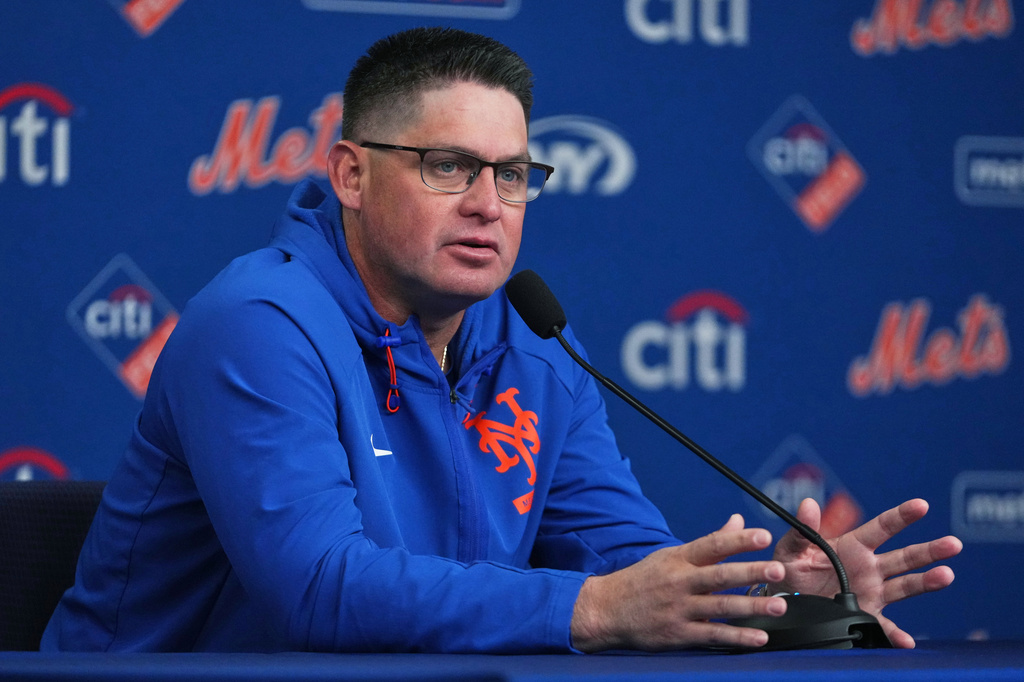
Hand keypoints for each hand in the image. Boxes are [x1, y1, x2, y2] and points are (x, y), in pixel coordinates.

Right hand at [570, 514, 788, 651]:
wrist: (607, 609)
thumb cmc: (643, 580)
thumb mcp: (671, 556)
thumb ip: (709, 543)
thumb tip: (737, 521)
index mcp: (678, 559)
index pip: (711, 545)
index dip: (738, 540)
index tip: (762, 536)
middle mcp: (679, 581)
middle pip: (720, 575)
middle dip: (751, 572)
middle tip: (778, 570)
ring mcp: (679, 608)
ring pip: (721, 607)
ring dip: (752, 607)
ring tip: (779, 606)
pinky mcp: (678, 633)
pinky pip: (713, 634)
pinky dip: (737, 637)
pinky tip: (759, 637)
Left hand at [771, 497, 962, 647]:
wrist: (783, 600)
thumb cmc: (790, 569)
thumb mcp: (792, 548)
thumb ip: (802, 529)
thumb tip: (807, 504)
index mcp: (852, 546)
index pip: (882, 527)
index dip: (901, 516)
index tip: (921, 505)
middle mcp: (868, 568)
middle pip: (905, 557)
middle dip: (929, 550)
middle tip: (953, 544)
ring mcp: (871, 592)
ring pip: (905, 586)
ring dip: (926, 582)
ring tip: (946, 576)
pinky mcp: (866, 614)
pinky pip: (884, 626)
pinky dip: (896, 634)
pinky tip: (908, 640)